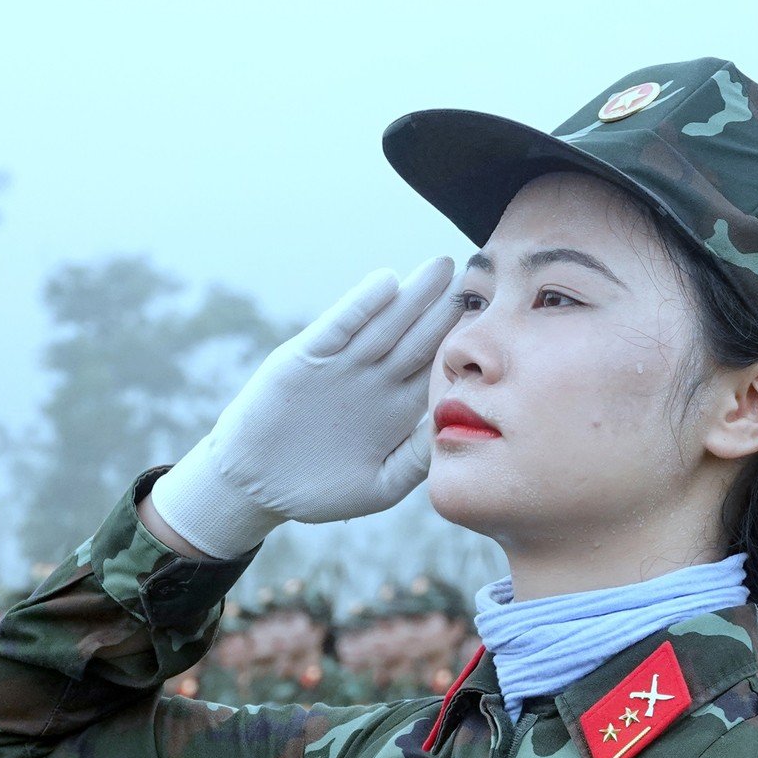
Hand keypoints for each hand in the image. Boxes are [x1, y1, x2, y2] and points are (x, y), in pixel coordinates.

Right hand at [149, 258, 458, 555]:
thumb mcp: (381, 484)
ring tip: (441, 268)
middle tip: (480, 276)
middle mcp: (375, 380)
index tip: (500, 325)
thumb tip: (455, 430)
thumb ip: (417, 458)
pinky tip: (386, 283)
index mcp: (398, 408)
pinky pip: (338, 327)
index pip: (438, 369)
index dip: (466, 347)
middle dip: (446, 308)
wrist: (257, 486)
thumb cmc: (322, 490)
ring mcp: (342, 366)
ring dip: (412, 295)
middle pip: (418, 337)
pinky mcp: (306, 358)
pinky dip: (360, 306)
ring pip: (384, 324)